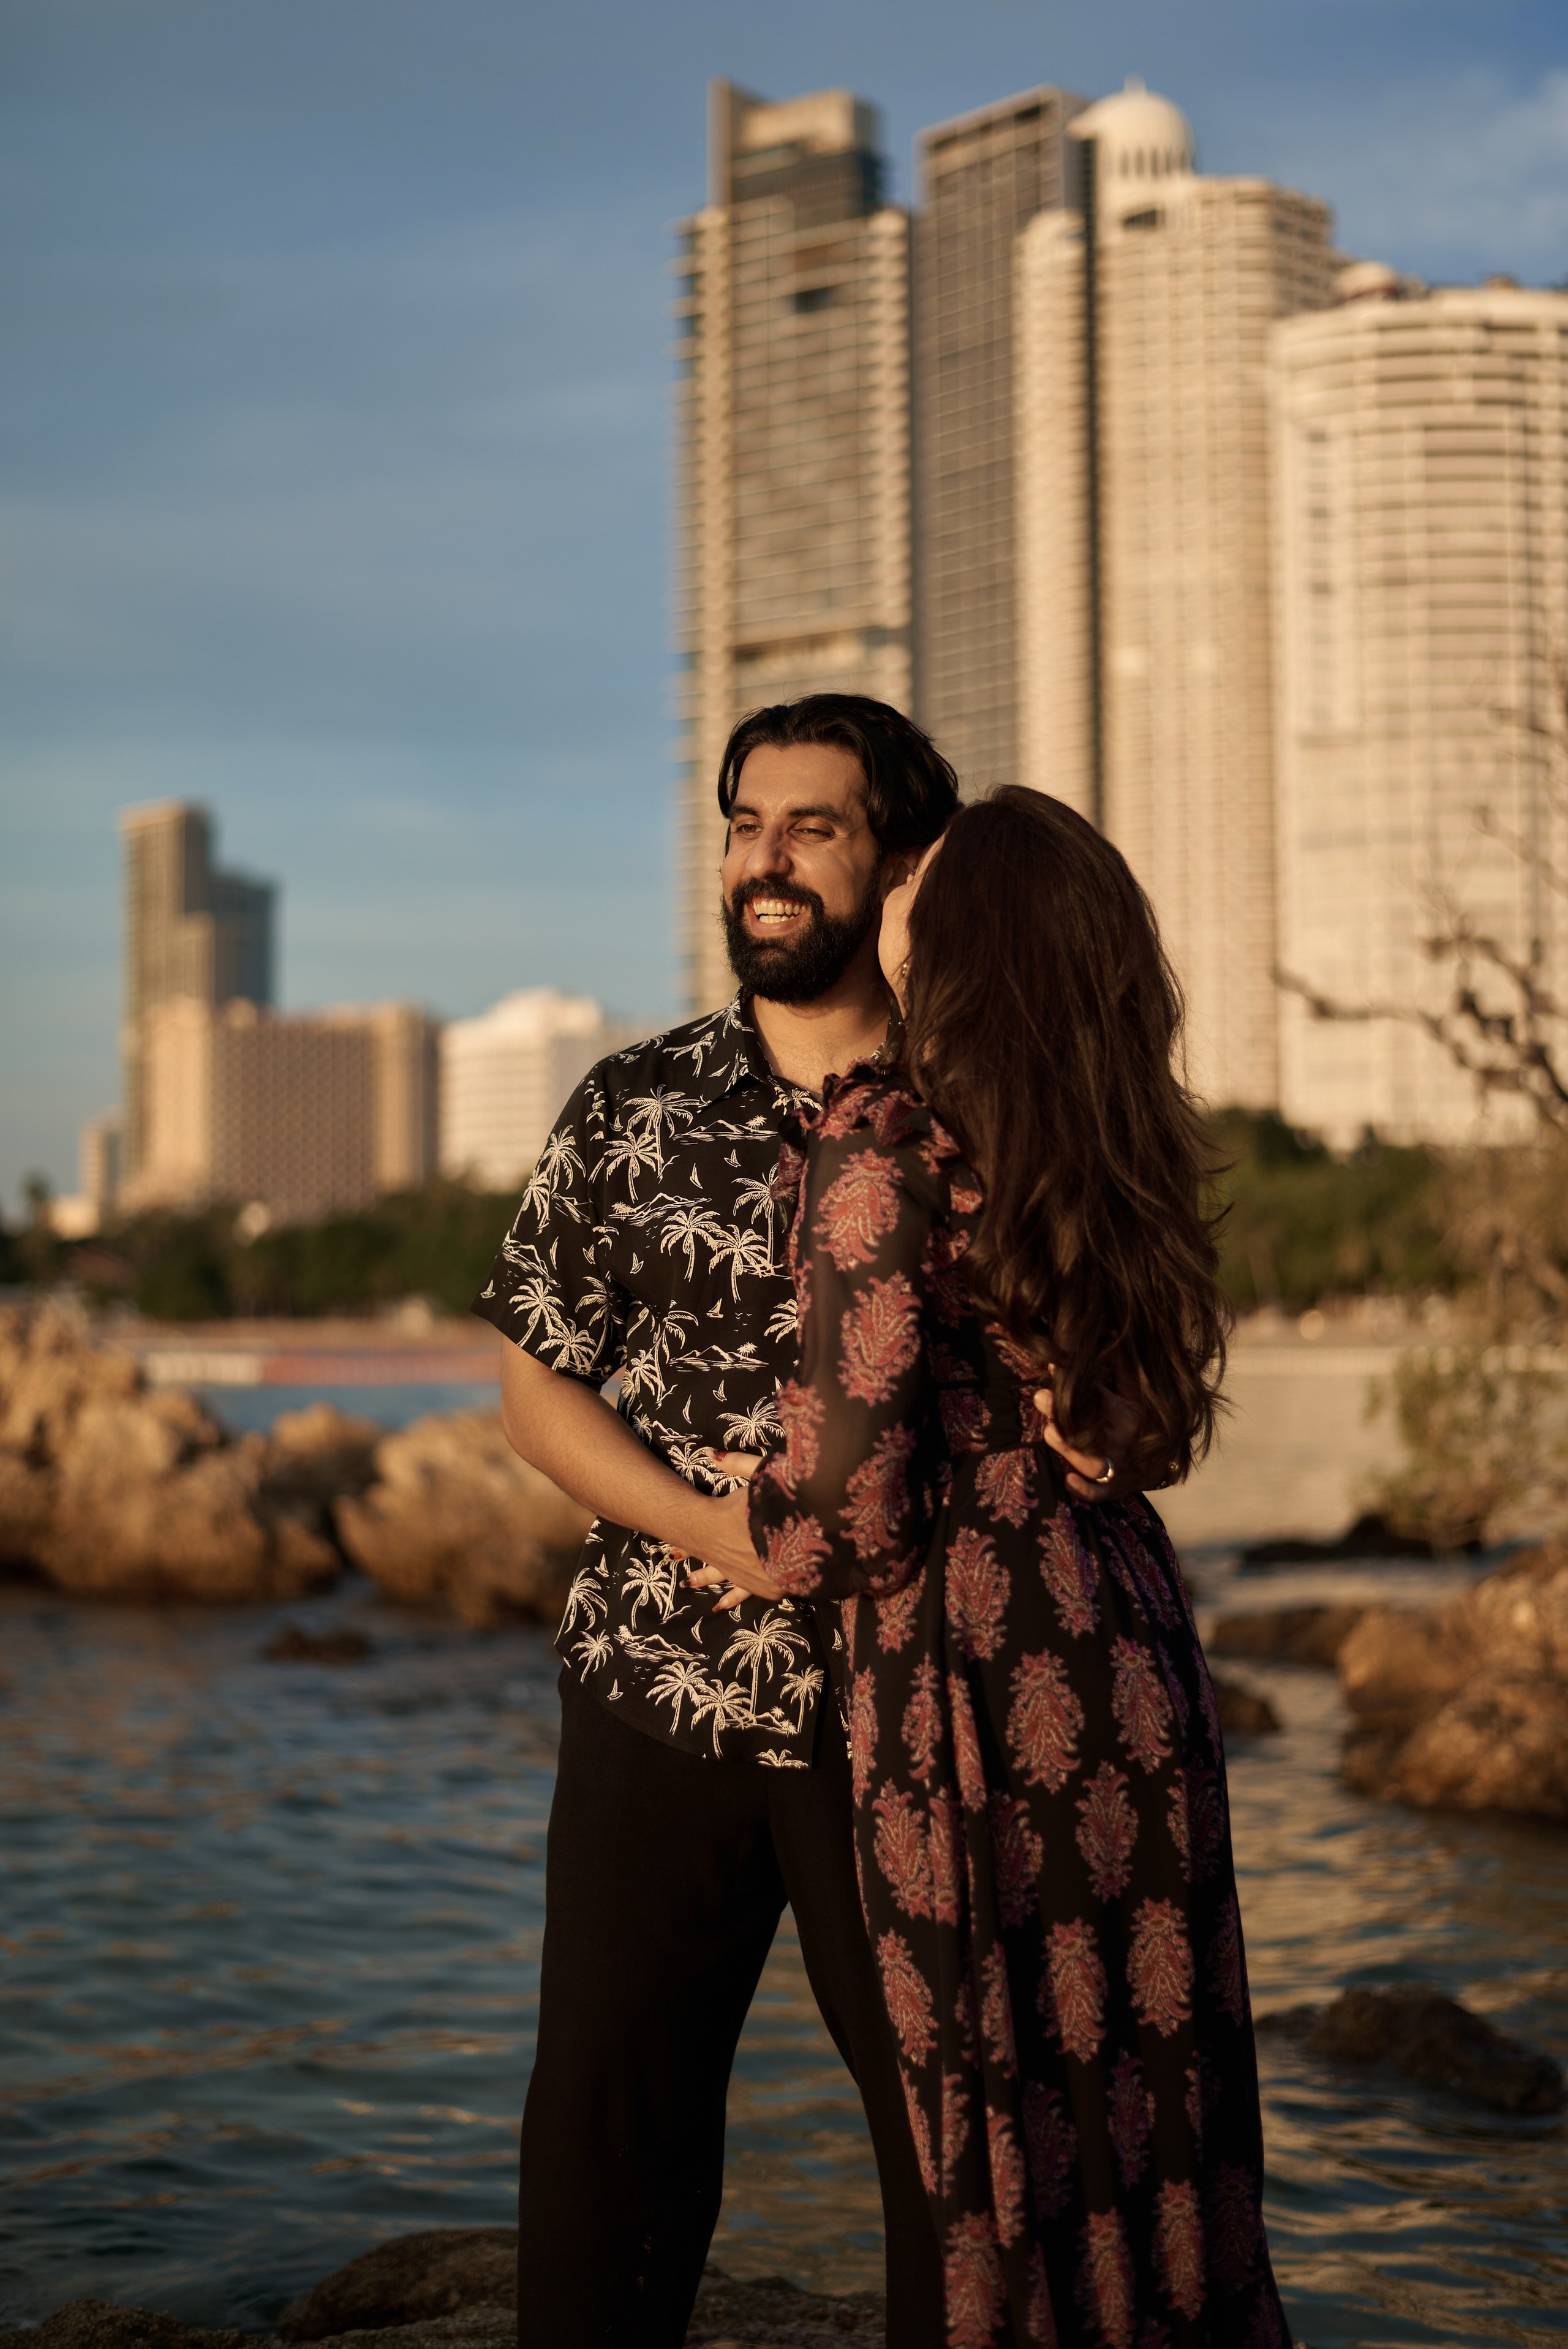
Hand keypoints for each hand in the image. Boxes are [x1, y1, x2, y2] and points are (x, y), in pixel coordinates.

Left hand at [678, 1452, 785, 1612]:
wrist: (821, 1531)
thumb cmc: (793, 1502)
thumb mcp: (764, 1477)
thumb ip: (740, 1464)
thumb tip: (712, 1454)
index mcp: (737, 1530)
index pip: (703, 1540)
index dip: (687, 1543)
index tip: (674, 1547)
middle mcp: (740, 1556)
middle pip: (711, 1560)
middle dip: (693, 1557)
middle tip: (674, 1557)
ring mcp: (755, 1575)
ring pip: (724, 1579)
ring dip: (706, 1578)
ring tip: (689, 1581)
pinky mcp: (772, 1587)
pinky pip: (747, 1595)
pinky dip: (733, 1597)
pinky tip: (721, 1605)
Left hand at [1034, 1371, 1150, 1503]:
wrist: (1156, 1465)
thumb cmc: (1137, 1423)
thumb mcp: (1135, 1396)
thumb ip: (1122, 1368)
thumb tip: (1110, 1332)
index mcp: (1127, 1415)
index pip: (1100, 1397)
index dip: (1077, 1381)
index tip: (1052, 1364)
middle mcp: (1121, 1441)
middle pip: (1092, 1428)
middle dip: (1064, 1414)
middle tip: (1040, 1396)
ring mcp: (1116, 1467)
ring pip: (1092, 1460)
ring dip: (1069, 1448)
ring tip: (1049, 1431)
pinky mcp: (1110, 1489)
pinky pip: (1097, 1493)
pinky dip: (1084, 1489)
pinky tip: (1067, 1480)